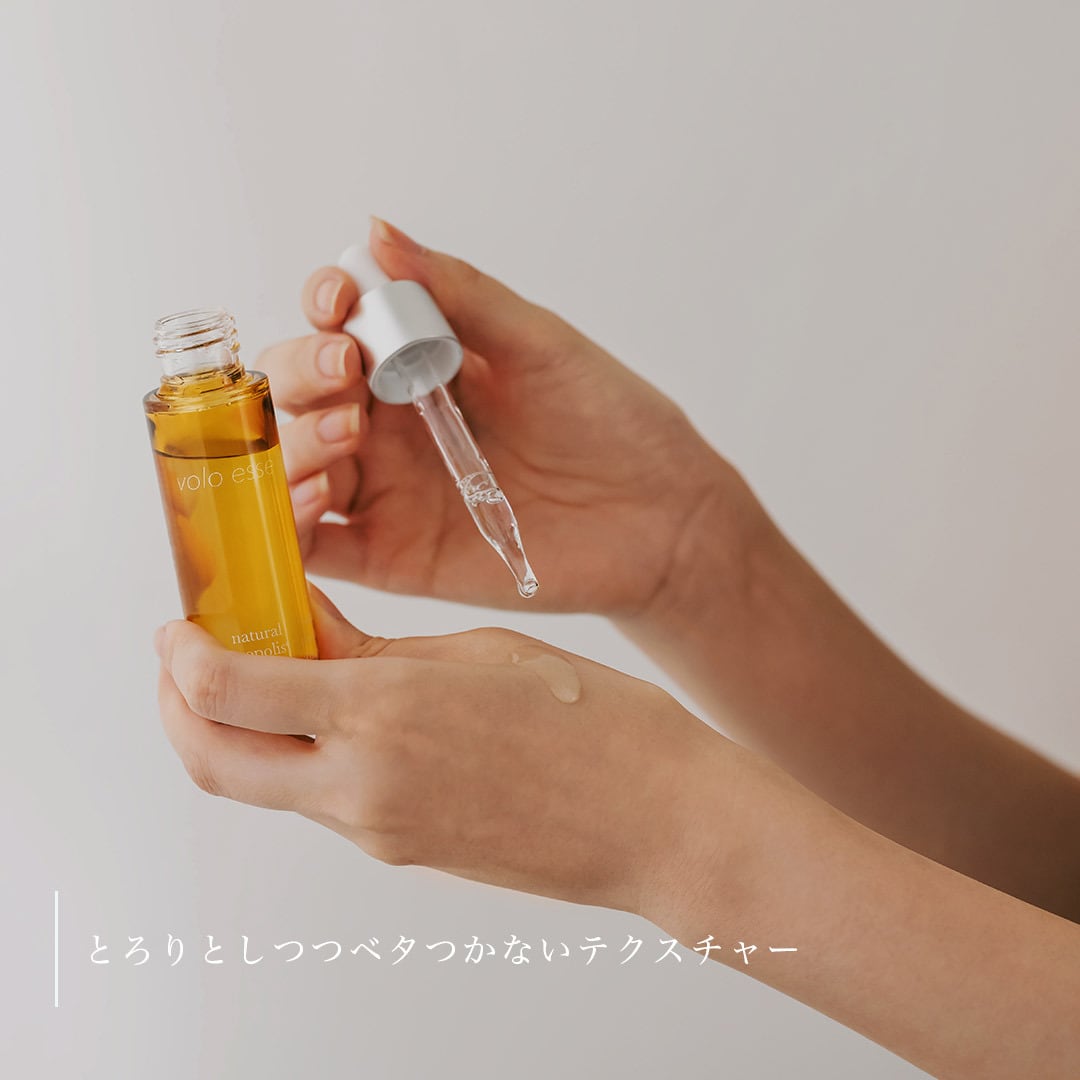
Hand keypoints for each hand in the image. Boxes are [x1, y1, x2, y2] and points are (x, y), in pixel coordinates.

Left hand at [154, 586, 736, 915]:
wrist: (654, 820)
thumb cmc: (593, 723)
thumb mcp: (478, 651)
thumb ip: (377, 650)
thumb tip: (309, 632)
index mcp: (381, 714)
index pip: (224, 691)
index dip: (181, 655)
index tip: (182, 625)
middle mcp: (360, 784)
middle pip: (210, 759)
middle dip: (176, 706)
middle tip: (186, 660)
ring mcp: (377, 830)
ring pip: (260, 785)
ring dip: (235, 733)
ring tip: (264, 677)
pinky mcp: (399, 852)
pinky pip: (319, 803)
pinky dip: (298, 757)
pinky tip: (337, 716)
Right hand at [259, 217, 751, 615]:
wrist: (662, 518)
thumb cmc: (614, 423)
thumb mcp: (541, 345)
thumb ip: (460, 296)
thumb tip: (378, 232)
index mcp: (421, 365)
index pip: (337, 327)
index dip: (324, 306)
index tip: (339, 302)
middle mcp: (392, 427)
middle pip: (300, 393)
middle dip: (302, 374)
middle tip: (347, 375)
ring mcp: (389, 493)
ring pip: (295, 465)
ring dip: (292, 444)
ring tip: (343, 436)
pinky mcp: (396, 557)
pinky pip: (319, 547)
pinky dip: (292, 523)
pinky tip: (313, 497)